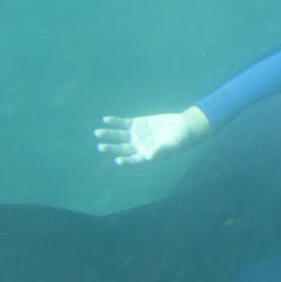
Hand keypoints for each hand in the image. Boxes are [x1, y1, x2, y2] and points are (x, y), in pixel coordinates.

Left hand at [93, 106, 210, 164]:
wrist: (183, 125)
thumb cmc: (180, 139)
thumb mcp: (171, 145)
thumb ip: (160, 150)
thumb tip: (149, 156)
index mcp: (146, 156)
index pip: (133, 161)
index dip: (126, 161)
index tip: (118, 160)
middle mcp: (138, 147)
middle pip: (122, 148)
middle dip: (111, 148)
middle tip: (100, 147)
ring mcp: (136, 135)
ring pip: (119, 136)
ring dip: (109, 134)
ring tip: (97, 132)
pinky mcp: (136, 124)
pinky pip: (123, 123)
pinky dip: (114, 122)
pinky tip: (105, 120)